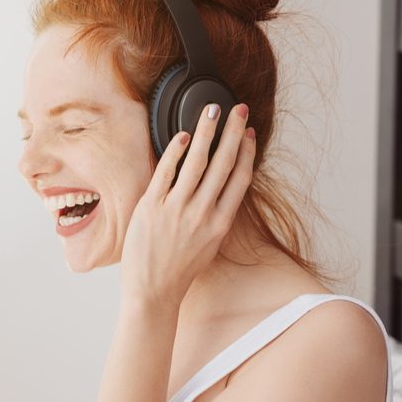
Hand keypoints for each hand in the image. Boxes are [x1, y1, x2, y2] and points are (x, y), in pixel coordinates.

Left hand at [121, 102, 255, 308]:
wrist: (153, 292)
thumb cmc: (179, 270)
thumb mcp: (208, 243)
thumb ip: (214, 215)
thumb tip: (218, 186)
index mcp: (220, 223)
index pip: (240, 178)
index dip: (247, 151)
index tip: (250, 133)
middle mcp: (202, 214)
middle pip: (223, 163)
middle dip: (233, 131)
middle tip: (238, 109)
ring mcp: (177, 209)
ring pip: (196, 161)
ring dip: (206, 131)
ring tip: (211, 111)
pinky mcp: (152, 207)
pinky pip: (166, 172)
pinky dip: (175, 151)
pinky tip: (182, 136)